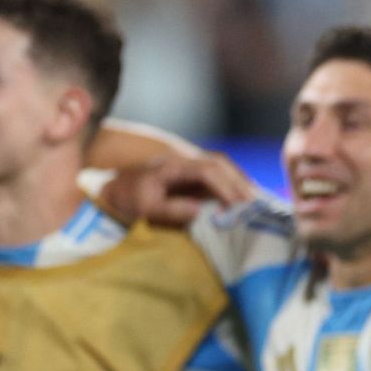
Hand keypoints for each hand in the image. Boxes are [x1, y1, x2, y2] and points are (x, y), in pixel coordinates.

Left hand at [101, 152, 252, 226]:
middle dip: (239, 182)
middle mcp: (184, 160)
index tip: (237, 205)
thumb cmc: (130, 200)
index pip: (207, 170)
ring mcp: (188, 164)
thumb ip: (173, 210)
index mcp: (173, 166)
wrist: (115, 189)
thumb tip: (201, 211)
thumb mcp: (146, 209)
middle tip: (255, 203)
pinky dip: (233, 183)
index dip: (225, 186)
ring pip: (222, 166)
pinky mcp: (191, 173)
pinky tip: (242, 196)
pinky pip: (217, 173)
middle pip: (220, 163)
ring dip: (239, 181)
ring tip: (254, 201)